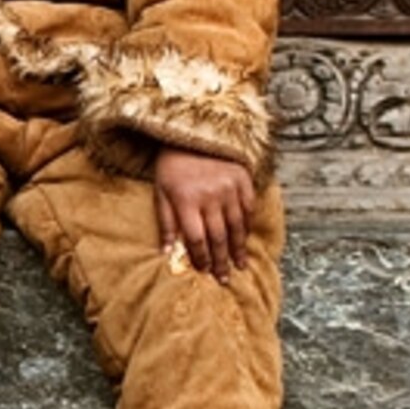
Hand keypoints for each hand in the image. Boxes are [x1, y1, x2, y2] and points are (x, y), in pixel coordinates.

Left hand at [153, 145, 254, 281]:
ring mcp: (230, 187)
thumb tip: (167, 253)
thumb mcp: (161, 191)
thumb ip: (166, 222)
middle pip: (218, 237)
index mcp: (187, 200)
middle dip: (221, 261)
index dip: (200, 258)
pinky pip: (249, 208)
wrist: (193, 130)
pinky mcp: (243, 179)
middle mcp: (211, 196)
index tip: (203, 271)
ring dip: (238, 248)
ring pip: (237, 226)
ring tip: (240, 265)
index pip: (196, 239)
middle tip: (225, 279)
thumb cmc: (172, 164)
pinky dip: (248, 225)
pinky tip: (246, 238)